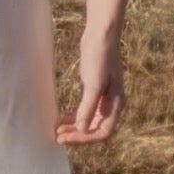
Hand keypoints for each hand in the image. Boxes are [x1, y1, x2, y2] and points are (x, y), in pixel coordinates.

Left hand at [55, 28, 124, 145]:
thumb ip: (88, 107)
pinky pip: (85, 111)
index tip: (65, 137)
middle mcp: (111, 105)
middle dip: (77, 135)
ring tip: (57, 131)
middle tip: (57, 137)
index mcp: (116, 105)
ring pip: (89, 122)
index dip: (85, 139)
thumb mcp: (94, 83)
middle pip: (95, 130)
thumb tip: (82, 129)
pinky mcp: (94, 91)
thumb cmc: (100, 57)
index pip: (103, 132)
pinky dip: (75, 117)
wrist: (101, 35)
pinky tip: (62, 120)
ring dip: (74, 128)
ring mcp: (103, 99)